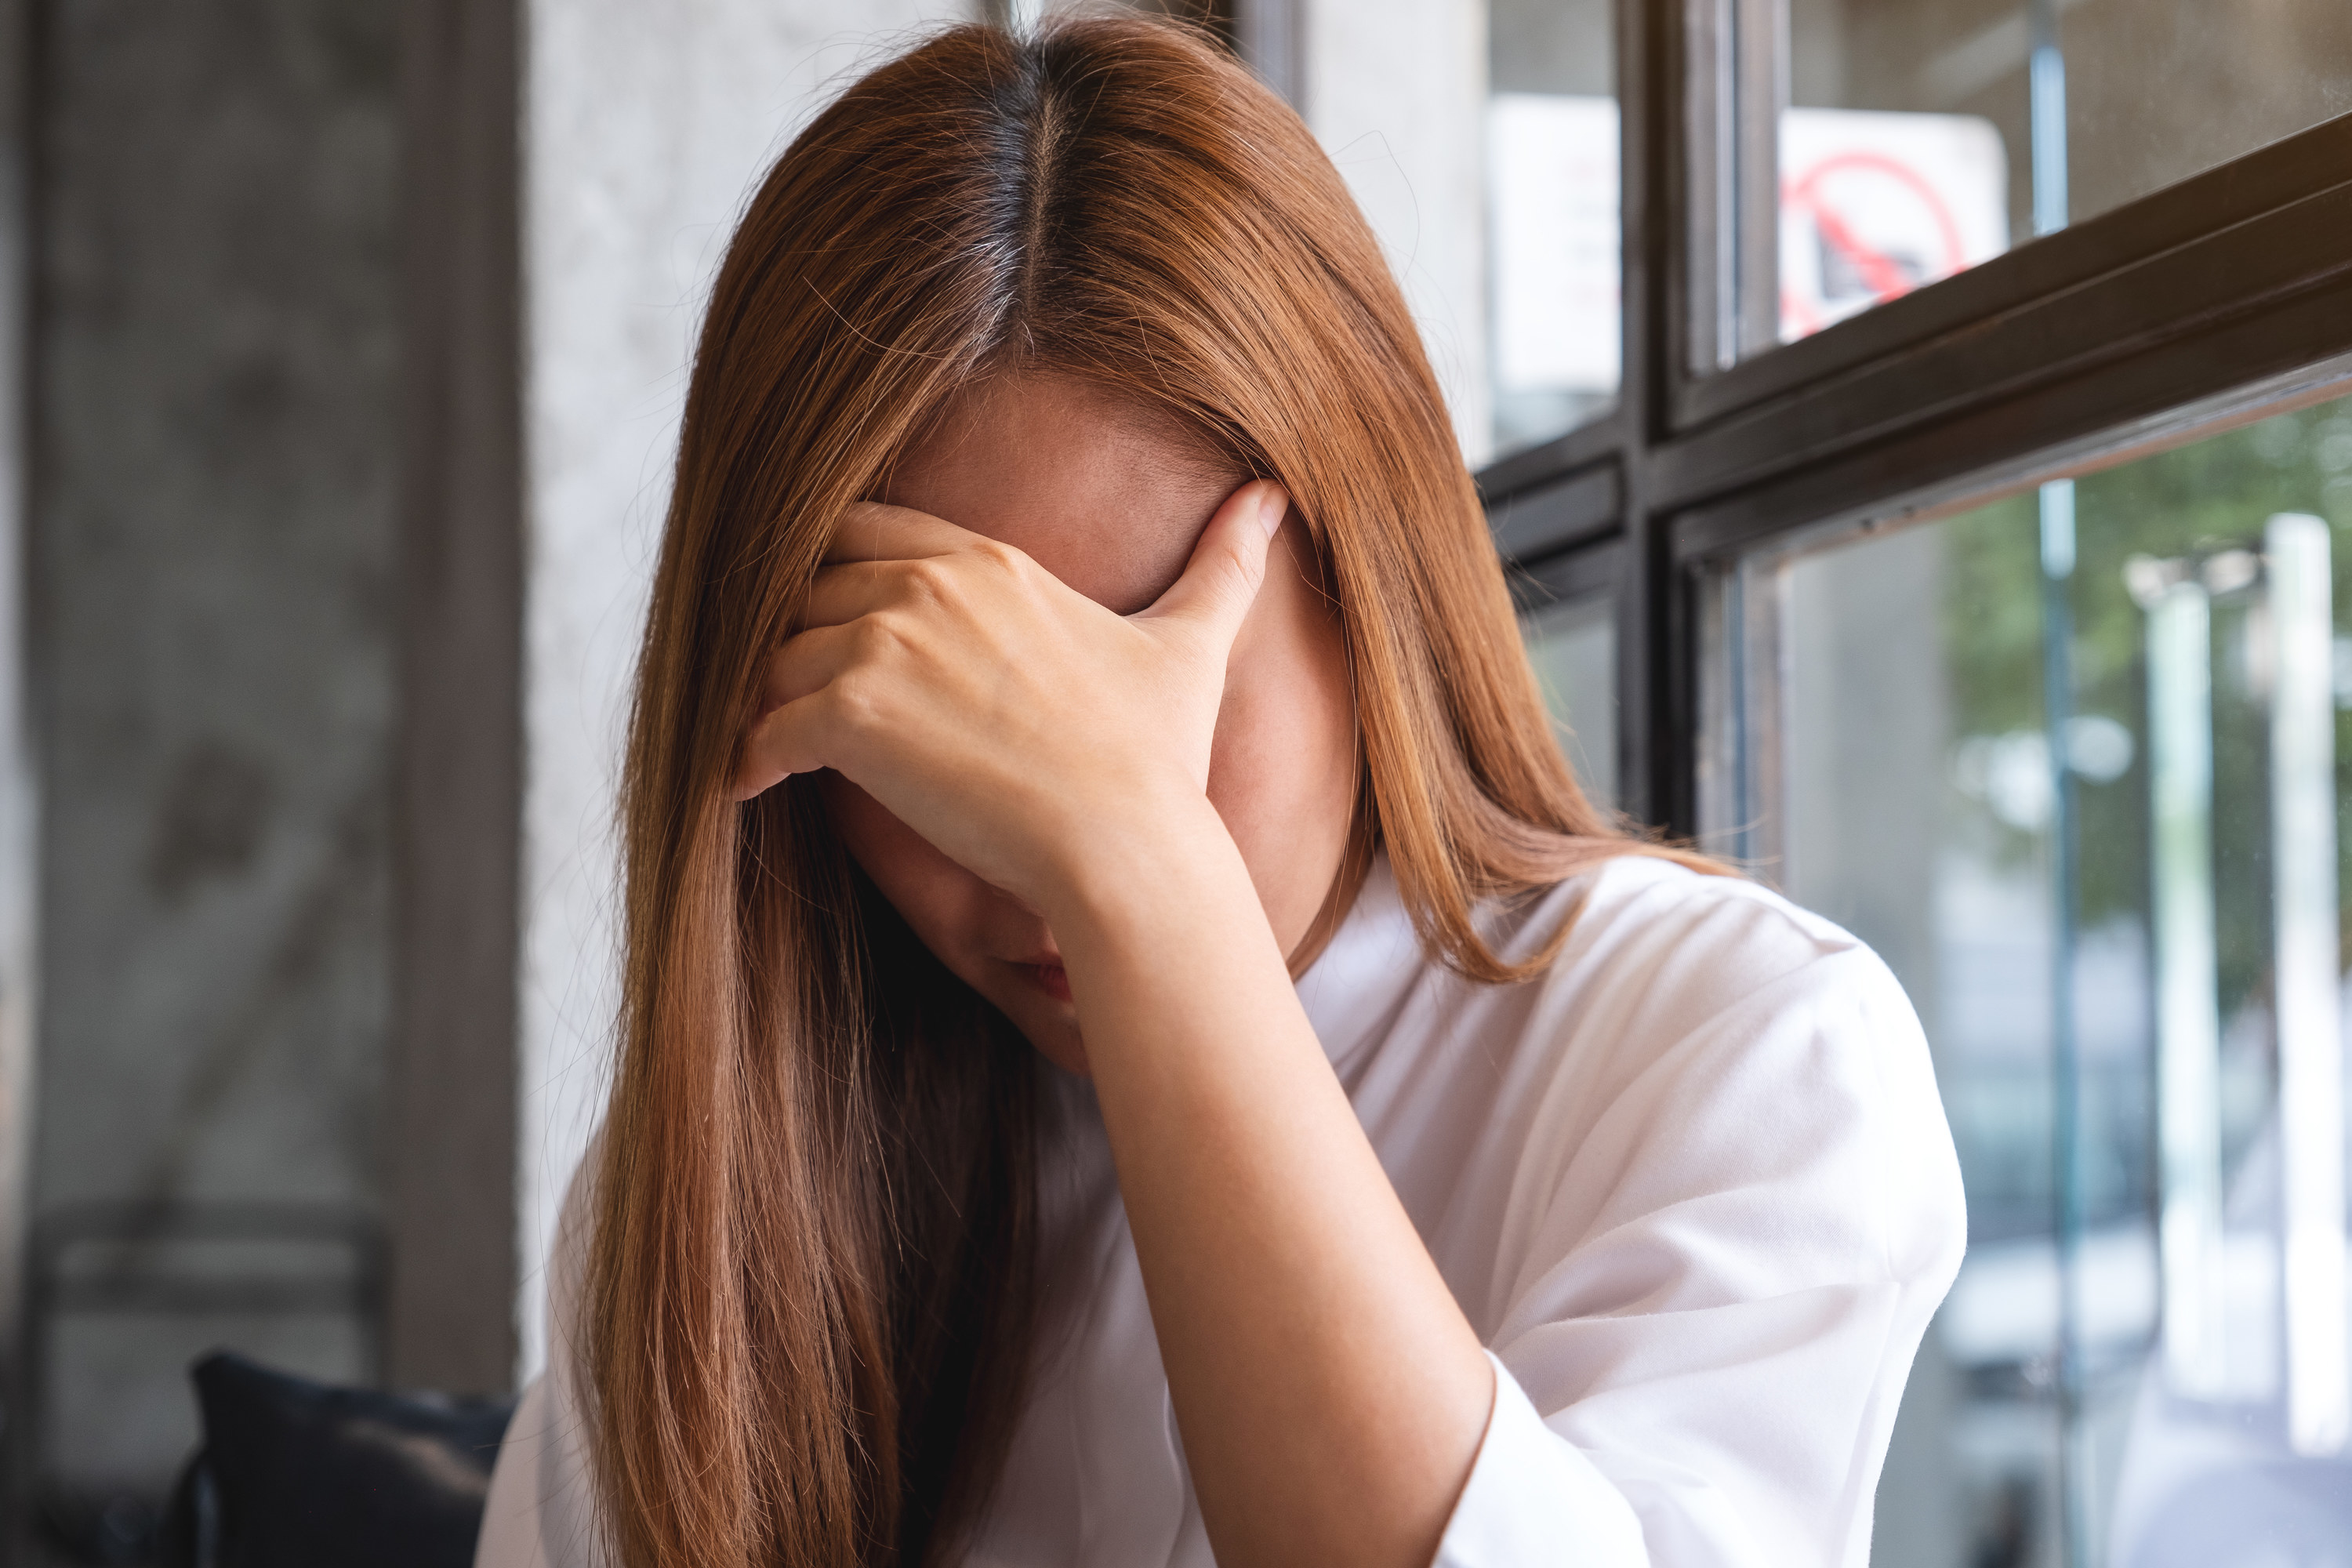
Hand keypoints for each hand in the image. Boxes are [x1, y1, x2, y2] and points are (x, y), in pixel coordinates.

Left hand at [734, 479, 1290, 913]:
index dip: (836, 577)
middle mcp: (925, 586)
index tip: (827, 628)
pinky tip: (749, 786)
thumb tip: (1272, 499)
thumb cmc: (1157, 755)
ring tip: (765, 746)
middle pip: (807, 589)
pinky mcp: (852, 714)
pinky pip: (761, 726)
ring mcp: (884, 645)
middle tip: (781, 691)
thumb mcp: (1189, 643)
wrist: (1127, 843)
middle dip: (791, 638)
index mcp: (986, 560)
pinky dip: (745, 758)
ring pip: (776, 657)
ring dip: (767, 700)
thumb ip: (1223, 564)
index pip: (865, 534)